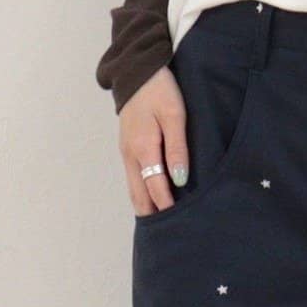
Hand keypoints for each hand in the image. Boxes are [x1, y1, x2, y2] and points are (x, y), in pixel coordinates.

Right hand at [119, 66, 188, 215]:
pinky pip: (134, 177)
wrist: (138, 70)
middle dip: (152, 215)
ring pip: (134, 188)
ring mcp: (126, 151)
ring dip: (145, 206)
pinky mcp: (128, 147)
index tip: (179, 225)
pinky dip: (142, 192)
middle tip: (166, 236)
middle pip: (139, 195)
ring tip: (160, 225)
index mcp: (143, 149)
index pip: (155, 188)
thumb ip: (177, 148)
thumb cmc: (160, 90)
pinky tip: (152, 200)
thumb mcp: (175, 115)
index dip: (167, 208)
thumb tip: (179, 180)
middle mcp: (130, 155)